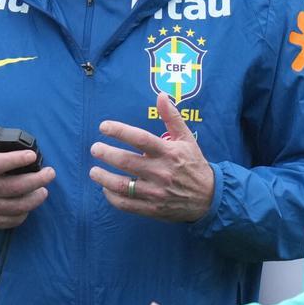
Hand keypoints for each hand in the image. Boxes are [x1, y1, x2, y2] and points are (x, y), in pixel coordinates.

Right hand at [0, 141, 54, 228]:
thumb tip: (18, 140)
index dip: (17, 160)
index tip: (32, 156)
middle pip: (13, 187)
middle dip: (37, 180)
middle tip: (49, 174)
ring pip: (15, 206)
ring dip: (34, 199)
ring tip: (43, 191)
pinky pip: (9, 221)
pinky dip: (23, 214)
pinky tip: (29, 206)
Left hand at [89, 94, 213, 221]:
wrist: (209, 197)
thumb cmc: (194, 164)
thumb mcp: (187, 139)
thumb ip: (172, 117)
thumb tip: (162, 95)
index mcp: (168, 152)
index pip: (140, 138)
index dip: (119, 131)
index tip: (104, 127)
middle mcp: (161, 172)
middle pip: (126, 162)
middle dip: (106, 154)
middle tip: (95, 148)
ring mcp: (156, 192)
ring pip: (122, 185)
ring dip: (104, 178)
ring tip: (94, 171)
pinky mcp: (153, 208)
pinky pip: (126, 204)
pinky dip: (112, 197)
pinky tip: (106, 189)